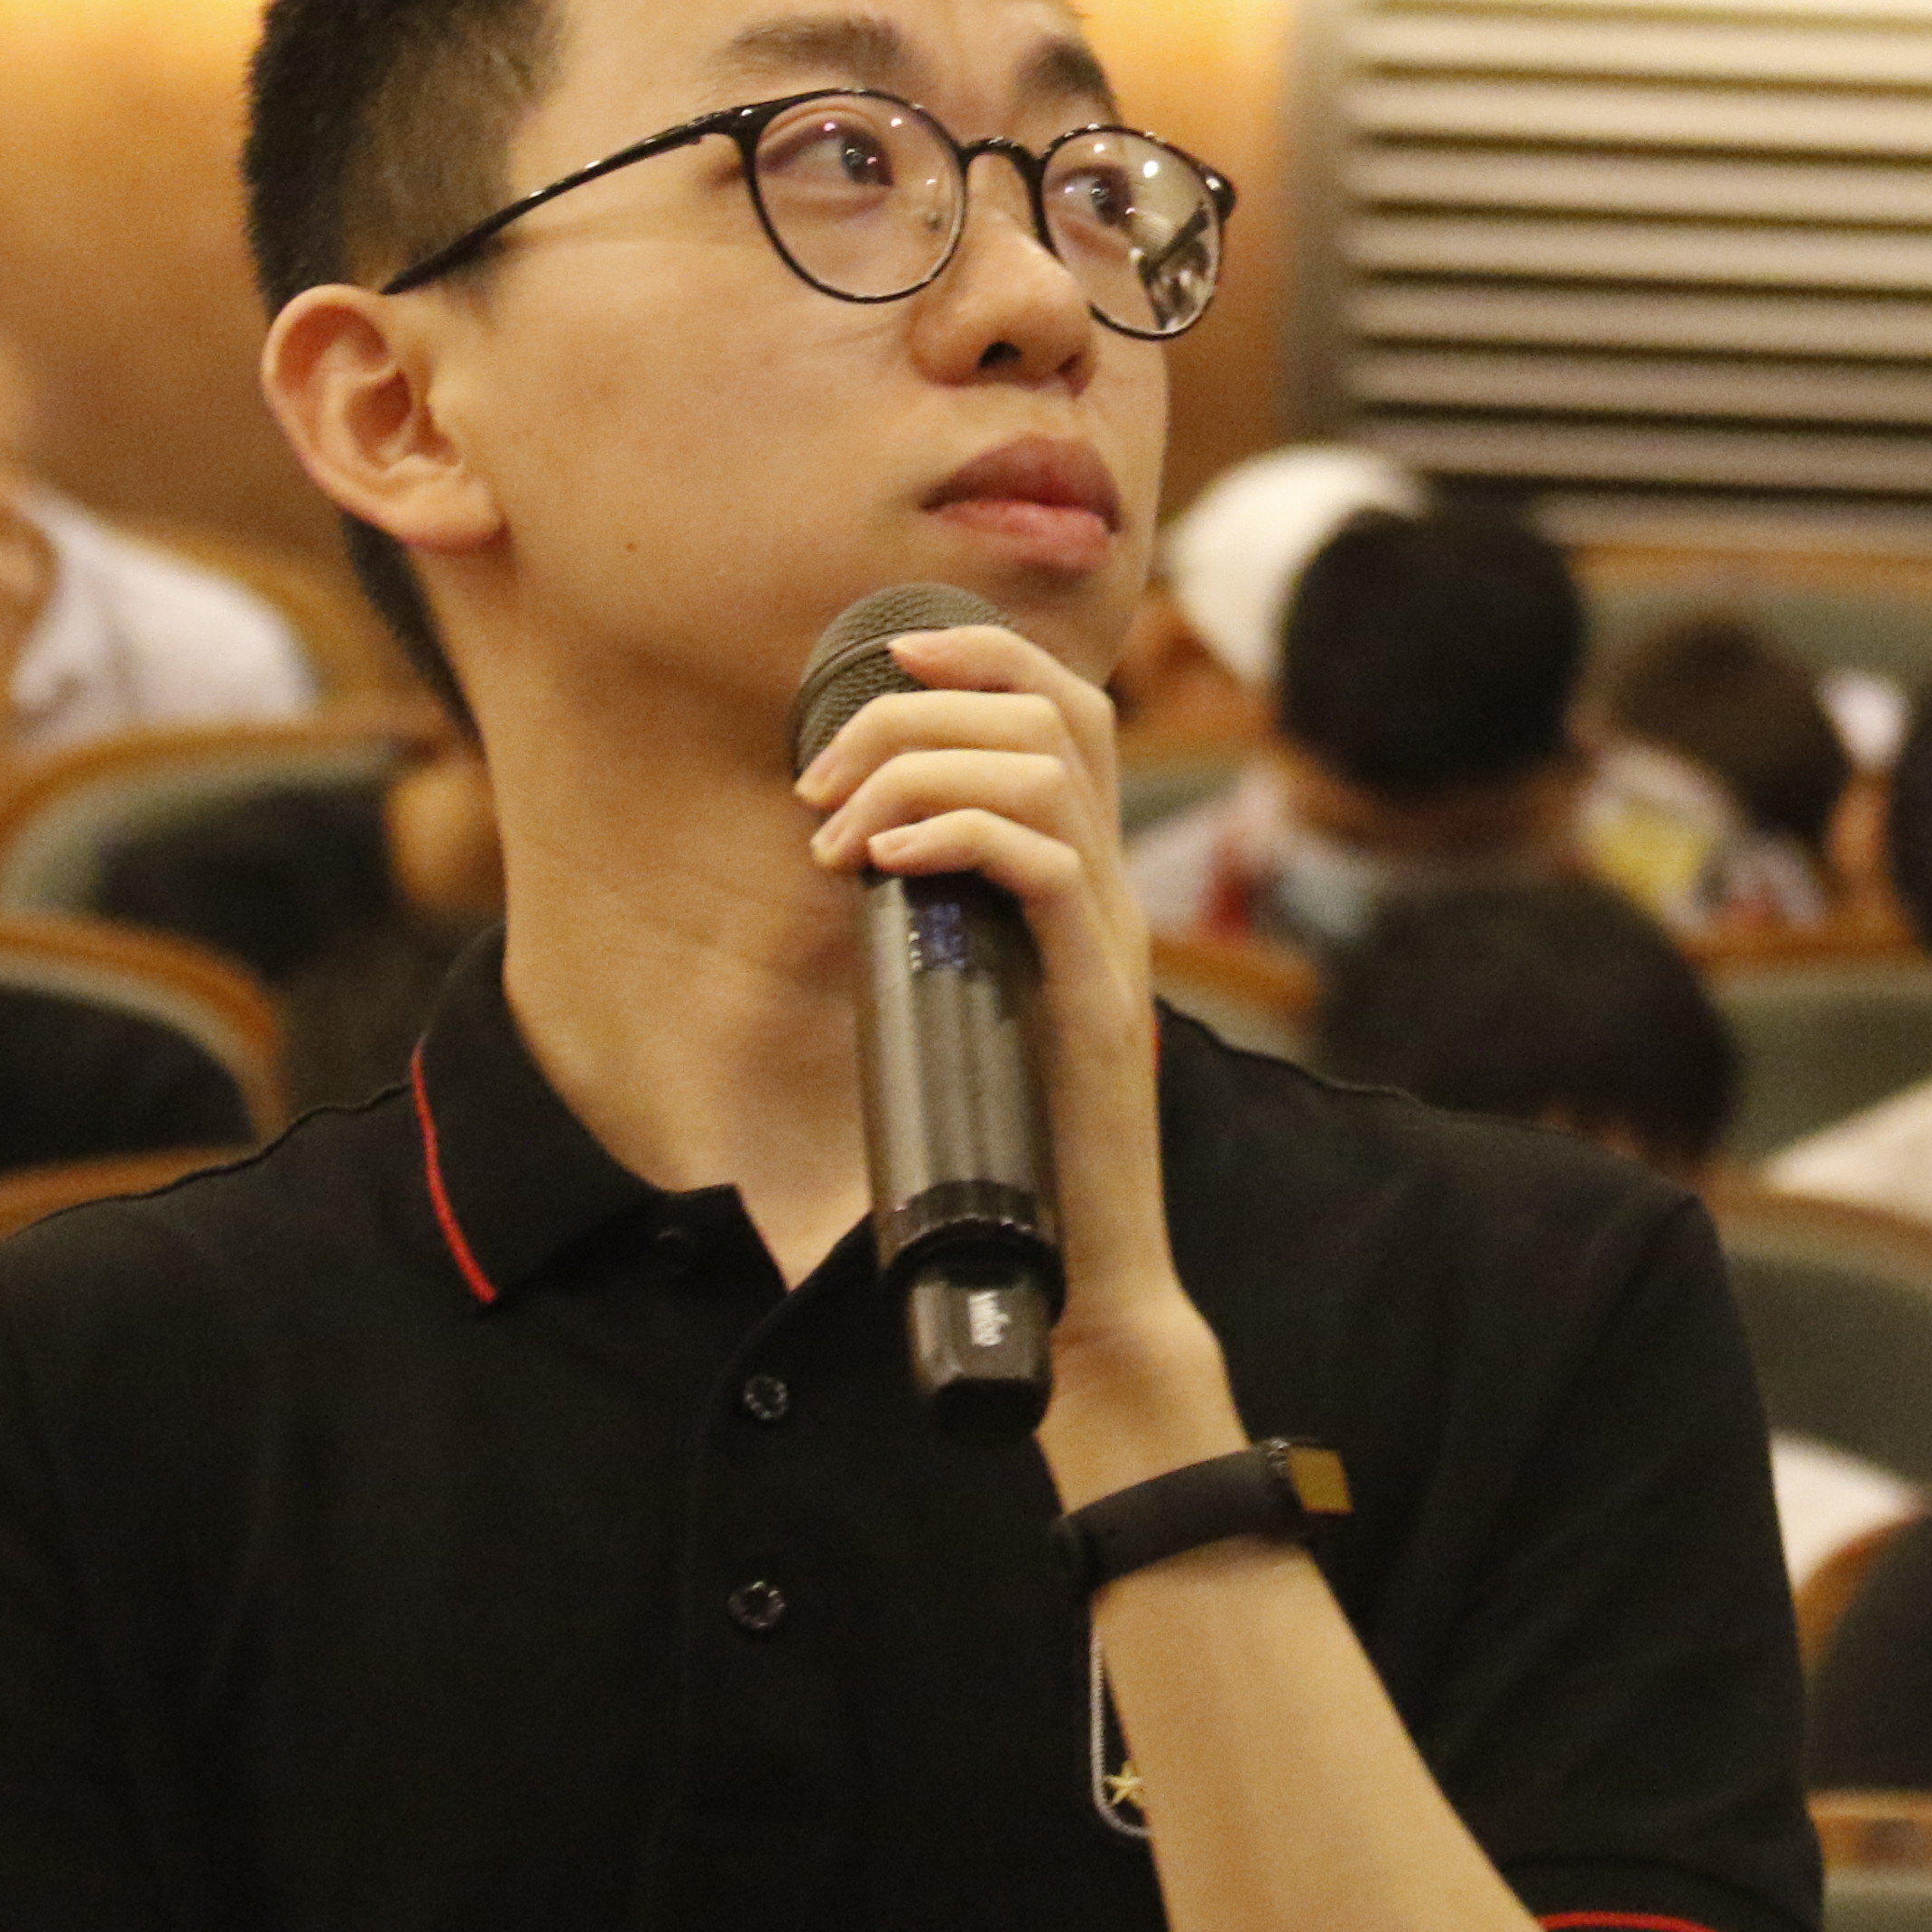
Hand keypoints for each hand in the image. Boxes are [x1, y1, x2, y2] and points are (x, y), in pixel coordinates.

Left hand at [793, 624, 1233, 1481]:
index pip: (1068, 709)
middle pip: (1054, 709)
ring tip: (836, 838)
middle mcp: (1113, 893)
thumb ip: (943, 930)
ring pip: (1043, 766)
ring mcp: (1112, 938)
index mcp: (1085, 885)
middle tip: (818, 780)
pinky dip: (957, 833)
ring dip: (918, 770)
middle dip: (921, 706)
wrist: (1080, 1276)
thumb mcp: (970, 1006)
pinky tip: (888, 864)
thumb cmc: (1011, 1157)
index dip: (982, 655)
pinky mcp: (1099, 995)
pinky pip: (1046, 860)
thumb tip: (857, 870)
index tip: (885, 660)